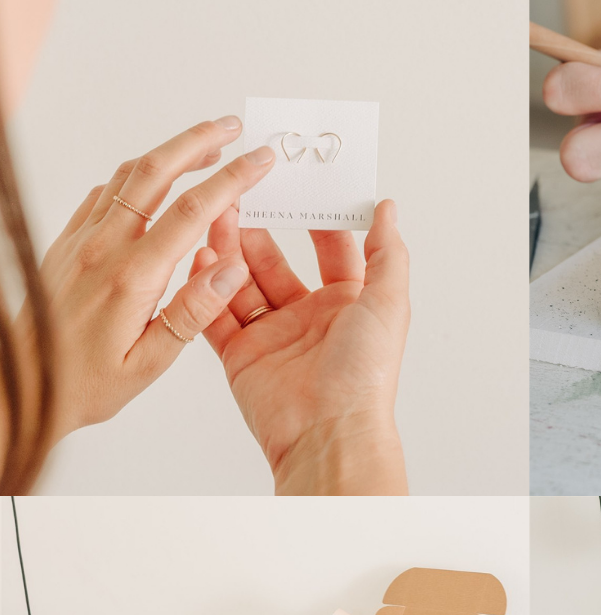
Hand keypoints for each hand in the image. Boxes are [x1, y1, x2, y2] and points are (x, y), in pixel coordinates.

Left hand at [20, 117, 274, 440]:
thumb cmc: (85, 382)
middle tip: (233, 127)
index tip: (260, 161)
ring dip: (170, 153)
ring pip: (128, 176)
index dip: (231, 180)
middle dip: (198, 142)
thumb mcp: (149, 363)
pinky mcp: (68, 242)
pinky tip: (157, 185)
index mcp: (132, 277)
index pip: (191, 212)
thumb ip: (192, 313)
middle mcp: (103, 247)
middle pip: (155, 172)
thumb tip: (230, 270)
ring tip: (205, 147)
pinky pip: (105, 194)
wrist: (22, 382)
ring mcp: (81, 239)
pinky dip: (138, 177)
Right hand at [196, 199, 409, 494]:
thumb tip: (387, 208)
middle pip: (276, 261)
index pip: (332, 249)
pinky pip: (216, 314)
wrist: (328, 433)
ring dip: (229, 250)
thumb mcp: (388, 304)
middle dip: (259, 228)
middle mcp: (310, 318)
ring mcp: (273, 336)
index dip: (316, 216)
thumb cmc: (365, 375)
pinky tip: (198, 258)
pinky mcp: (240, 356)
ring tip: (215, 215)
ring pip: (242, 282)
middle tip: (241, 193)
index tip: (299, 181)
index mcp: (350, 305)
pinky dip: (203, 288)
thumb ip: (387, 253)